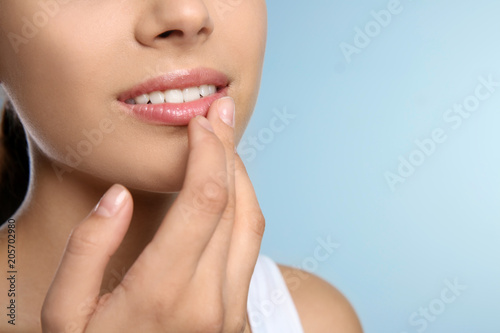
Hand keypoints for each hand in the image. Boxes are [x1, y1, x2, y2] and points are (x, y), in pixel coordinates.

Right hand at [41, 97, 264, 332]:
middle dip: (229, 152)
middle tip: (220, 117)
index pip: (205, 200)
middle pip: (236, 205)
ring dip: (241, 179)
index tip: (202, 123)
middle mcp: (210, 302)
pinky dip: (242, 211)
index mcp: (164, 294)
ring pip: (252, 226)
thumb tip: (118, 198)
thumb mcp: (64, 316)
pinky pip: (249, 251)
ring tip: (224, 148)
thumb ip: (87, 252)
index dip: (209, 152)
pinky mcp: (237, 318)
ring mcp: (230, 313)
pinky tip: (225, 194)